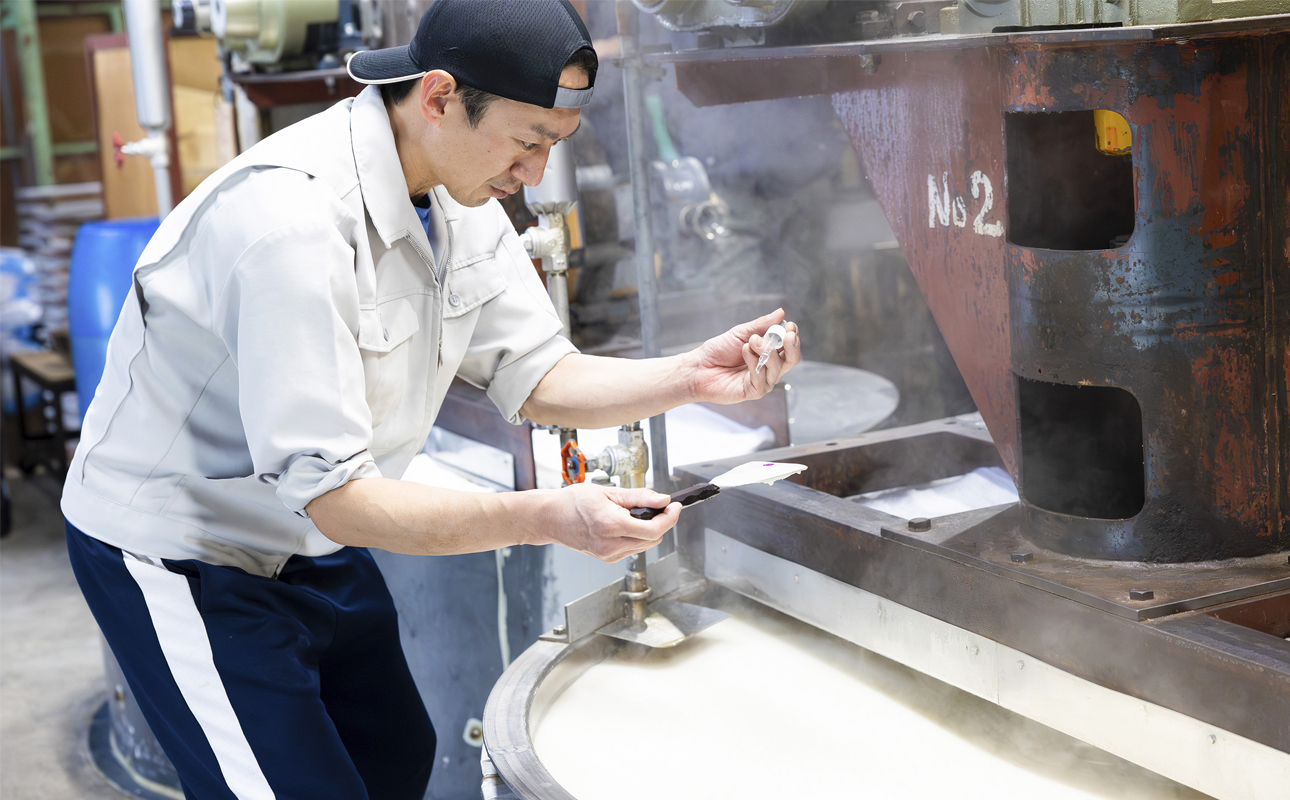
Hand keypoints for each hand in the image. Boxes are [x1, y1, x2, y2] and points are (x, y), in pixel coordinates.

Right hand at [540, 483, 679, 562]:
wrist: (550, 518)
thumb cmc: (573, 502)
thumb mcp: (608, 491)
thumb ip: (639, 496)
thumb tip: (662, 499)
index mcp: (611, 525)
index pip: (653, 529)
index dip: (670, 518)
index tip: (675, 506)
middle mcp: (610, 545)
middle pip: (653, 539)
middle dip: (661, 522)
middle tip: (660, 506)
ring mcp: (608, 555)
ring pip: (645, 545)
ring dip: (650, 530)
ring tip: (640, 513)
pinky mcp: (607, 558)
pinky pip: (633, 549)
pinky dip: (637, 536)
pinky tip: (628, 524)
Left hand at [686, 308, 801, 404]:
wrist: (699, 366)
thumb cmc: (719, 350)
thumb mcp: (741, 333)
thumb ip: (761, 325)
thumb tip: (781, 313)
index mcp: (770, 352)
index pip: (790, 346)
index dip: (792, 336)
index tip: (790, 326)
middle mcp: (769, 368)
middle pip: (792, 360)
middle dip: (791, 346)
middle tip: (786, 335)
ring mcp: (763, 381)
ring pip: (777, 368)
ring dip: (766, 351)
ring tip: (751, 341)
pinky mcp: (753, 391)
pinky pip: (762, 379)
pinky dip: (754, 364)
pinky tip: (745, 352)